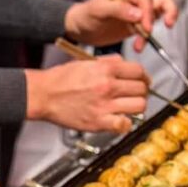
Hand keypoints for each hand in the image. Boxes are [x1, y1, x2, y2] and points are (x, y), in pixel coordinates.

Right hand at [26, 55, 147, 132]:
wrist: (44, 95)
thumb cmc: (60, 80)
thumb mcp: (85, 62)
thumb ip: (107, 62)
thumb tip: (123, 63)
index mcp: (105, 69)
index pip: (138, 71)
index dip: (143, 76)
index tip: (142, 81)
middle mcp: (107, 86)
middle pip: (141, 88)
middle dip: (142, 91)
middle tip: (137, 94)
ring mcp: (104, 105)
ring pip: (139, 105)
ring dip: (137, 106)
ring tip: (131, 106)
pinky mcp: (98, 122)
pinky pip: (124, 124)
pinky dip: (125, 123)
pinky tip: (120, 120)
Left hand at [65, 0, 178, 51]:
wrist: (81, 28)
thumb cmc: (86, 14)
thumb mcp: (98, 10)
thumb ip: (118, 9)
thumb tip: (138, 14)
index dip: (148, 13)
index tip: (145, 29)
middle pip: (160, 2)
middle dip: (158, 19)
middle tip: (149, 33)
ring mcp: (138, 11)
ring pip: (158, 15)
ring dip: (151, 32)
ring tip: (138, 46)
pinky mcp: (137, 24)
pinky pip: (149, 28)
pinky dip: (146, 38)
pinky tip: (138, 46)